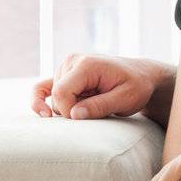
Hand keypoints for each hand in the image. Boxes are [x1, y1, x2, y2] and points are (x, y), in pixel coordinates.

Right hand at [32, 53, 168, 119]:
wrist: (142, 75)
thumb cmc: (137, 86)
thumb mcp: (127, 98)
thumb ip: (101, 106)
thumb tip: (74, 115)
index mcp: (87, 65)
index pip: (62, 93)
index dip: (70, 112)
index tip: (87, 119)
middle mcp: (72, 61)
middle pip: (57, 97)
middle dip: (74, 110)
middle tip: (101, 107)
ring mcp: (66, 67)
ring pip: (54, 98)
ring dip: (71, 106)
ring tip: (96, 100)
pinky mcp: (64, 74)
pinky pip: (42, 88)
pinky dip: (39, 101)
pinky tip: (43, 114)